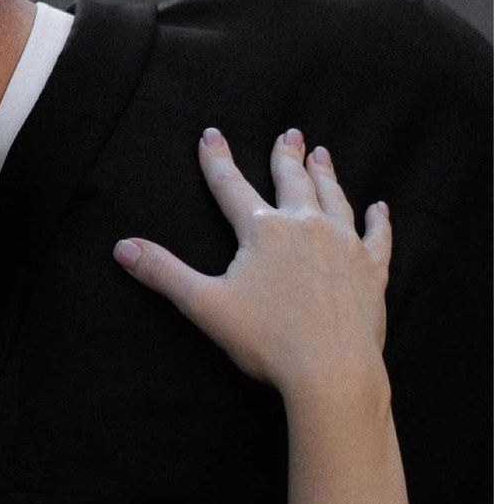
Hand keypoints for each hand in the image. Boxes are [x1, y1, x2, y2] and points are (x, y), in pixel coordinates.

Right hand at [113, 129, 391, 396]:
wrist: (331, 369)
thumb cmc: (266, 339)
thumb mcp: (203, 305)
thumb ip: (163, 272)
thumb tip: (122, 247)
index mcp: (262, 230)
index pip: (231, 186)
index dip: (217, 159)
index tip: (210, 134)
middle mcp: (305, 226)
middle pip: (292, 181)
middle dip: (286, 155)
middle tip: (289, 133)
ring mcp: (343, 245)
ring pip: (334, 198)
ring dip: (327, 175)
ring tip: (322, 154)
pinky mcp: (371, 270)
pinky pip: (376, 236)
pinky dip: (378, 220)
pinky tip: (380, 208)